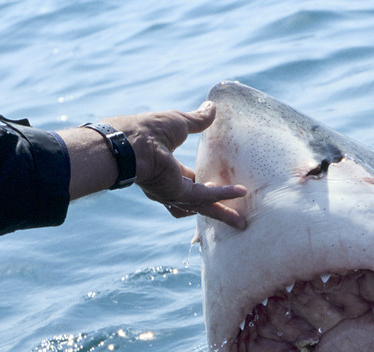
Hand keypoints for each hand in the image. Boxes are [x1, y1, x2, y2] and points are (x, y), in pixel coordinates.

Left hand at [105, 103, 247, 227]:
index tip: (219, 183)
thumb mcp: (179, 122)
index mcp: (166, 169)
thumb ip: (197, 120)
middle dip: (216, 210)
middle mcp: (169, 186)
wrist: (132, 141)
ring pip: (203, 206)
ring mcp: (173, 192)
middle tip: (235, 217)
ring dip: (221, 213)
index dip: (205, 184)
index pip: (190, 182)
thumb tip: (211, 107)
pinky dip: (223, 194)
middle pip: (198, 203)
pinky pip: (205, 196)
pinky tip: (240, 191)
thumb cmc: (148, 129)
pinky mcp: (178, 193)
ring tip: (241, 222)